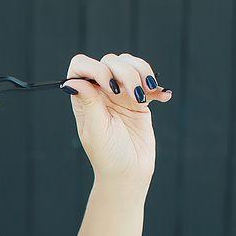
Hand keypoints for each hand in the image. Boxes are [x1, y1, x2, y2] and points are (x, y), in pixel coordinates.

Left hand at [61, 52, 171, 190]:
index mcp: (84, 98)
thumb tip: (71, 82)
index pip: (81, 67)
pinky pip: (148, 81)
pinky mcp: (139, 100)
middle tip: (133, 97)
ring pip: (129, 64)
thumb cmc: (108, 156)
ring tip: (146, 96)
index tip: (109, 87)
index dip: (95, 68)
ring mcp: (121, 94)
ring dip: (142, 73)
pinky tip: (163, 97)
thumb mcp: (96, 130)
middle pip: (110, 61)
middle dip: (125, 73)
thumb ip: (88, 103)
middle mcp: (101, 92)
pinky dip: (157, 86)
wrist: (130, 173)